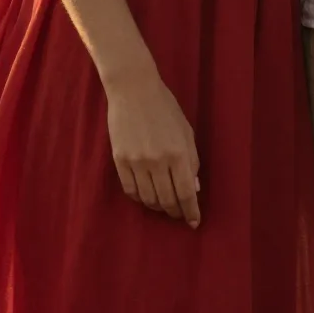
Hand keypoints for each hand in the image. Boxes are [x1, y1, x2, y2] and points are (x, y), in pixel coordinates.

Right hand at [105, 68, 200, 226]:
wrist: (133, 89)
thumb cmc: (165, 108)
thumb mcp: (186, 132)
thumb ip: (192, 161)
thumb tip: (193, 189)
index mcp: (179, 153)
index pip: (186, 193)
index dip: (191, 211)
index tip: (194, 222)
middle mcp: (158, 161)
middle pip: (167, 200)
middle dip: (176, 212)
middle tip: (179, 216)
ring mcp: (137, 162)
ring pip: (148, 198)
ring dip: (158, 207)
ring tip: (164, 207)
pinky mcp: (120, 160)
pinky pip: (130, 190)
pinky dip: (140, 198)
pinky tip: (146, 197)